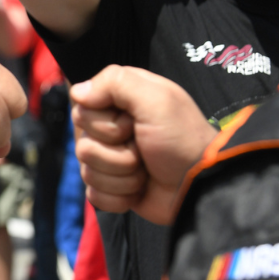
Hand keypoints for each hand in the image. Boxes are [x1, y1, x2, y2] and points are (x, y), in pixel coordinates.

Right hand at [71, 66, 216, 224]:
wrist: (200, 186)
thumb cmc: (182, 139)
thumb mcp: (156, 99)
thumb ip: (115, 82)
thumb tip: (78, 93)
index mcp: (119, 101)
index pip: (82, 107)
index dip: (103, 121)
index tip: (131, 122)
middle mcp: (110, 128)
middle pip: (81, 141)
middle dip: (116, 151)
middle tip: (143, 148)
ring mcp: (110, 160)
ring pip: (87, 171)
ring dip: (122, 175)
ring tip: (146, 170)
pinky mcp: (112, 188)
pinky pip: (94, 195)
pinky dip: (119, 197)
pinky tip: (139, 190)